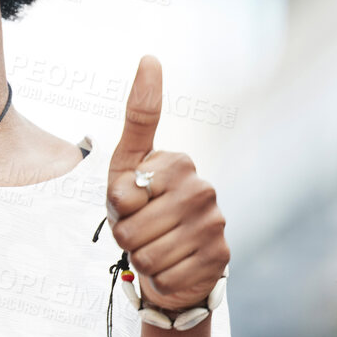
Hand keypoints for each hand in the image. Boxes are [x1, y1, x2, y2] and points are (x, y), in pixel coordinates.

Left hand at [104, 55, 229, 311]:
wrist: (170, 259)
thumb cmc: (140, 208)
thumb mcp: (124, 167)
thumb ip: (135, 125)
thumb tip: (151, 57)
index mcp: (177, 163)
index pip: (124, 192)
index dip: (117, 205)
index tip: (131, 200)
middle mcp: (202, 189)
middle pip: (131, 227)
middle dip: (125, 235)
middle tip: (140, 230)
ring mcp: (214, 224)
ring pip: (147, 254)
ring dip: (141, 258)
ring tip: (154, 247)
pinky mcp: (219, 257)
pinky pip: (166, 276)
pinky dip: (159, 279)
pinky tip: (171, 267)